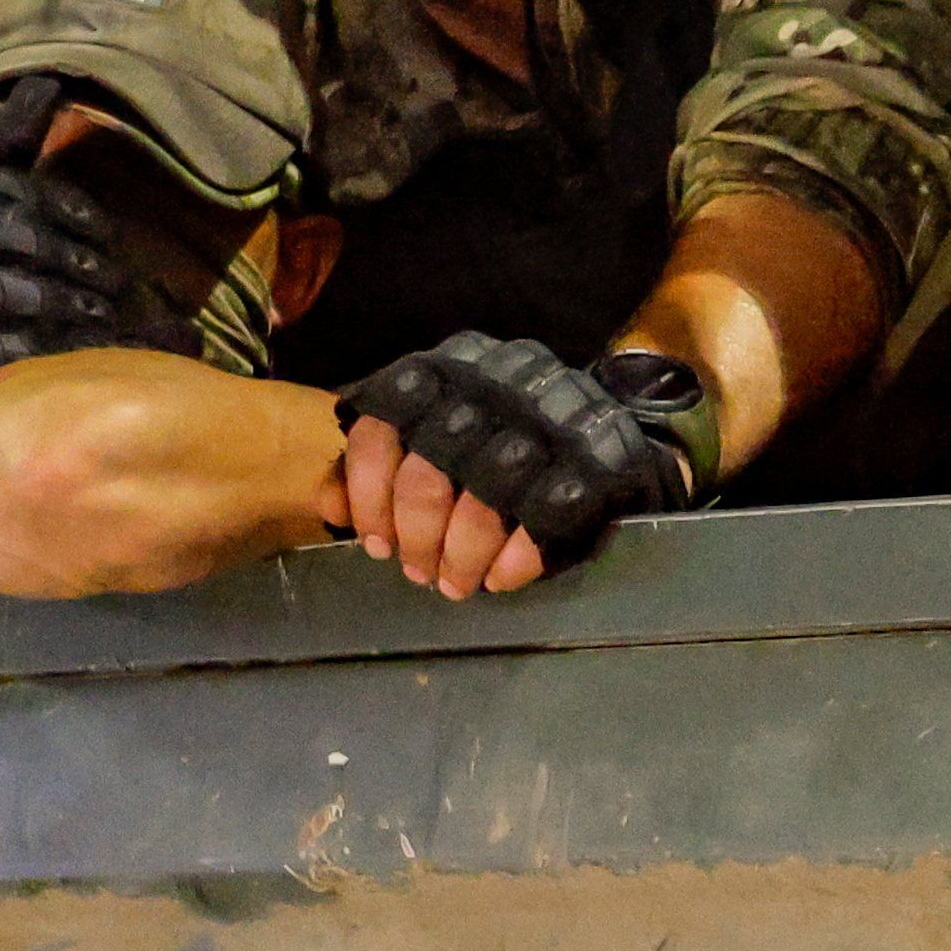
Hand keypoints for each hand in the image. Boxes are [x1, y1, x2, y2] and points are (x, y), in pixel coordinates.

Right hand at [0, 163, 179, 457]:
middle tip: (122, 289)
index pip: (48, 202)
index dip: (85, 223)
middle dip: (96, 273)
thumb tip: (50, 83)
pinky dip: (65, 354)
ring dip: (90, 313)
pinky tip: (85, 358)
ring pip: (50, 301)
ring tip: (109, 319)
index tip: (106, 240)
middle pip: (56, 254)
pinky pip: (31, 351)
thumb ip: (3, 141)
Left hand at [328, 335, 704, 598]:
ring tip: (456, 584)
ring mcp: (555, 413)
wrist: (620, 437)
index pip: (388, 415)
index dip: (369, 488)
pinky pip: (547, 513)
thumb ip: (388, 462)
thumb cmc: (511, 446)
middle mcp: (500, 377)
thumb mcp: (445, 438)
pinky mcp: (601, 455)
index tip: (372, 541)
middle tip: (418, 573)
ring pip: (488, 491)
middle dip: (417, 533)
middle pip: (434, 462)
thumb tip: (331, 504)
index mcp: (453, 365)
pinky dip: (517, 556)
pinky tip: (502, 577)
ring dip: (462, 553)